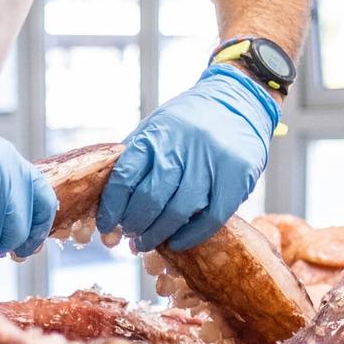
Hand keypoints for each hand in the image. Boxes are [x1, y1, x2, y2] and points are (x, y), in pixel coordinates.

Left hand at [97, 64, 277, 251]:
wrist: (237, 100)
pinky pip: (211, 218)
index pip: (125, 177)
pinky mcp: (237, 175)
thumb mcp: (155, 128)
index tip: (106, 225)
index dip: (112, 207)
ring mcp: (212, 160)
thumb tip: (108, 204)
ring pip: (179, 212)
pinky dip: (190, 236)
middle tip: (130, 235)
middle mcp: (183, 145)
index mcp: (157, 133)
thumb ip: (134, 158)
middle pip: (151, 199)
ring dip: (158, 235)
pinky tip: (176, 242)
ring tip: (147, 242)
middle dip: (134, 224)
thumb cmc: (188, 122)